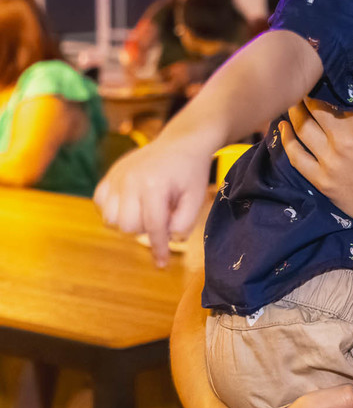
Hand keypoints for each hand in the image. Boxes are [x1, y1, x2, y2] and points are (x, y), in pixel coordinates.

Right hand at [93, 136, 211, 266]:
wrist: (182, 142)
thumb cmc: (190, 172)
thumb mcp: (197, 197)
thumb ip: (184, 223)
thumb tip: (169, 240)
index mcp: (154, 185)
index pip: (153, 227)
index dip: (159, 249)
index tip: (162, 264)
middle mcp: (130, 180)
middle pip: (128, 227)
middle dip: (145, 229)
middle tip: (162, 216)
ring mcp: (117, 177)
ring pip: (111, 219)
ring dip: (129, 222)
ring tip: (147, 209)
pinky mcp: (109, 175)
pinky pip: (100, 204)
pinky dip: (113, 210)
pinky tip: (131, 203)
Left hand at [280, 88, 352, 240]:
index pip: (334, 91)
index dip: (325, 78)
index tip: (323, 72)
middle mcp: (342, 138)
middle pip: (312, 106)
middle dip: (306, 91)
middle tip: (304, 82)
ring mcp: (328, 161)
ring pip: (300, 127)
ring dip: (294, 110)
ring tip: (293, 100)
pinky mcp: (322, 181)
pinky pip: (295, 157)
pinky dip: (286, 139)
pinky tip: (283, 128)